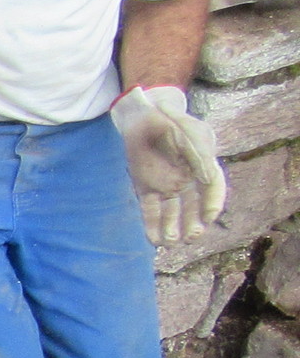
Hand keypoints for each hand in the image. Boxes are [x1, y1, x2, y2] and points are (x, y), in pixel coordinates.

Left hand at [111, 84, 227, 243]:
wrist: (146, 114)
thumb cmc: (174, 122)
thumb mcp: (191, 135)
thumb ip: (199, 156)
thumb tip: (207, 177)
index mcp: (202, 168)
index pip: (212, 191)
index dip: (212, 205)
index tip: (209, 218)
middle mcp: (186, 181)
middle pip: (192, 208)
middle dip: (192, 224)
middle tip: (192, 238)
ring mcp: (165, 185)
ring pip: (171, 212)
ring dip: (171, 229)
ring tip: (170, 242)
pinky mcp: (144, 186)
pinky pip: (149, 208)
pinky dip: (151, 224)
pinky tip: (154, 239)